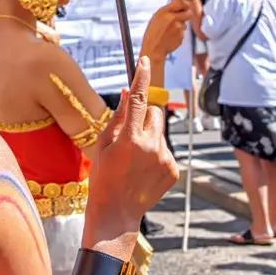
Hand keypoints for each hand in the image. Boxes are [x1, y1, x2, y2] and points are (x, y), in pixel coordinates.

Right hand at [82, 57, 178, 238]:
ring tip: (135, 158)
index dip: (141, 77)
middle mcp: (151, 146)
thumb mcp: (102, 146)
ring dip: (150, 136)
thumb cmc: (103, 179)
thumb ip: (116, 118)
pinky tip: (143, 169)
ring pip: (160, 132)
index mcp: (130, 138)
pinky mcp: (173, 169)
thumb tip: (126, 92)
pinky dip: (156, 153)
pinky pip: (165, 149)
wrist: (117, 213)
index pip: (138, 99)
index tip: (144, 61)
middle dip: (144, 115)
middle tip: (130, 133)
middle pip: (154, 112)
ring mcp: (165, 158)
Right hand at [140, 0, 193, 64]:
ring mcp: (178, 28)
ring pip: (185, 24)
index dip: (184, 3)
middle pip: (188, 12)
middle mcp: (173, 18)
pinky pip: (182, 32)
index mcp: (165, 12)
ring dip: (180, 25)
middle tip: (181, 17)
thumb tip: (176, 2)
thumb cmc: (152, 33)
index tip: (184, 5)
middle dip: (186, 14)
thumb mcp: (156, 17)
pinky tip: (170, 37)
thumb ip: (167, 10)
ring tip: (170, 31)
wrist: (153, 48)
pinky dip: (178, 34)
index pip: (180, 2)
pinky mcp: (181, 36)